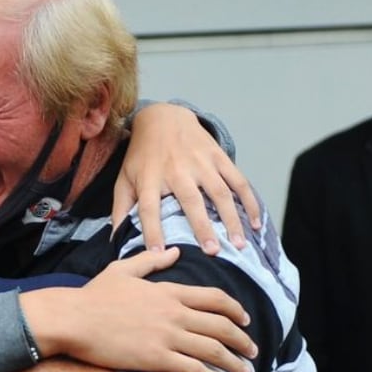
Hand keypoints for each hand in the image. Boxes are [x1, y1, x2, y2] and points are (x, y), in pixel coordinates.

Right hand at [19, 248, 255, 371]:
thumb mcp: (123, 270)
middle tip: (252, 352)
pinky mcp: (156, 358)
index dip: (235, 310)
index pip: (214, 299)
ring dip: (233, 363)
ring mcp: (167, 336)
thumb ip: (151, 260)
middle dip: (242, 341)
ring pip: (213, 350)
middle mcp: (174, 313)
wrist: (72, 319)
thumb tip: (174, 252)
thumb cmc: (93, 296)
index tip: (245, 320)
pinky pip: (193, 369)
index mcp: (168, 291)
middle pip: (221, 326)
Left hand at [113, 102, 260, 253]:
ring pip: (220, 192)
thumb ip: (120, 210)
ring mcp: (200, 162)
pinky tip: (256, 223)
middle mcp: (176, 170)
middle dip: (202, 226)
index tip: (158, 254)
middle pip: (190, 200)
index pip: (149, 208)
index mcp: (150, 178)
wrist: (163, 117)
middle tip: (212, 252)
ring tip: (238, 245)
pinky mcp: (218, 156)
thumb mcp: (124, 179)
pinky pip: (238, 180)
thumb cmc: (141, 156)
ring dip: (231, 219)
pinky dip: (250, 201)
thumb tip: (115, 241)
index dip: (152, 231)